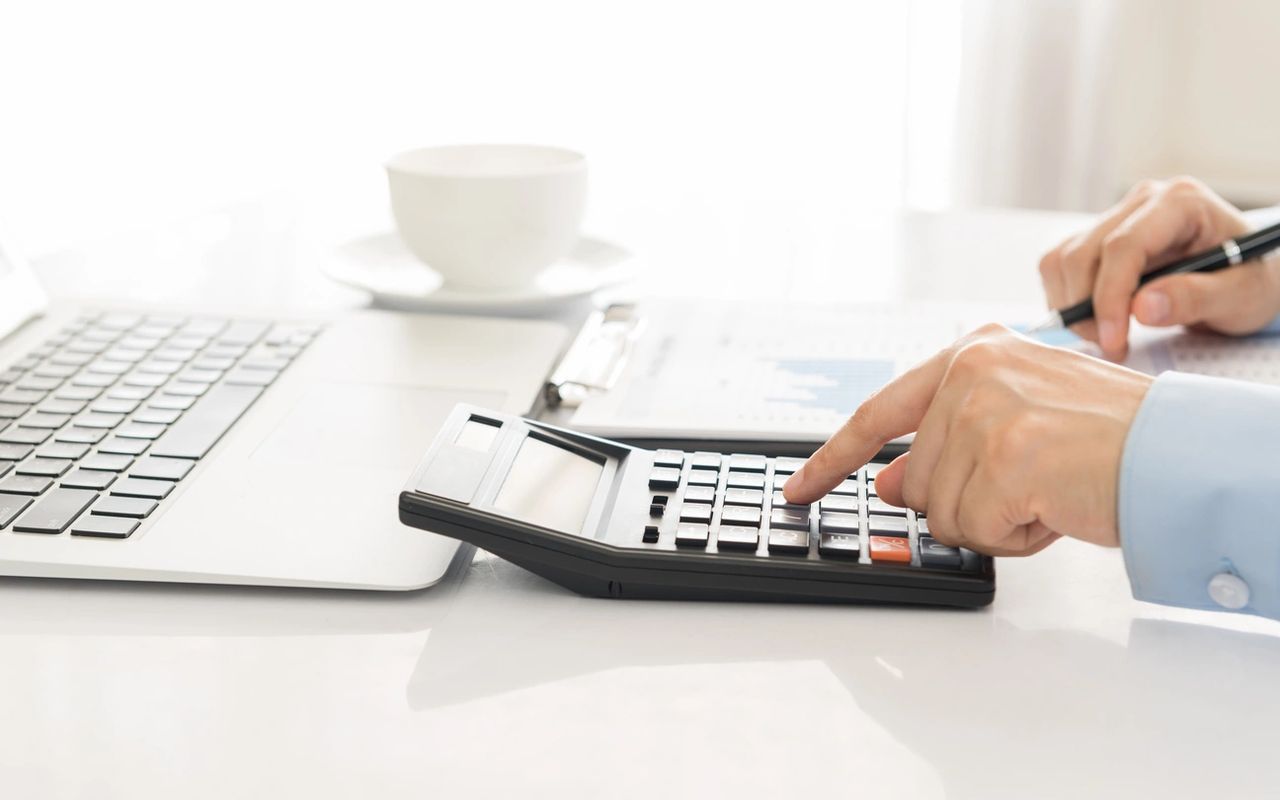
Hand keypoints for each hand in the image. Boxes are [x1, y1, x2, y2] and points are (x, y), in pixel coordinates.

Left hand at [782, 325, 1152, 555]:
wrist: (1177, 452)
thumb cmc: (1108, 437)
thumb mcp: (1016, 424)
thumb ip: (944, 446)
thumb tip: (890, 483)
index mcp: (972, 352)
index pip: (878, 413)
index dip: (832, 459)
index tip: (800, 487)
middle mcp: (972, 370)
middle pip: (916, 481)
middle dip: (967, 503)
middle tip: (1030, 484)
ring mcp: (984, 412)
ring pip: (940, 512)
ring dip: (993, 520)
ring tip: (1047, 489)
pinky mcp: (1004, 458)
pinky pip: (974, 532)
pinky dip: (1016, 537)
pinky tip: (1054, 506)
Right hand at [1038, 176, 1279, 360]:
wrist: (1242, 276)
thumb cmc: (1248, 282)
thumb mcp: (1241, 296)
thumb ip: (1195, 298)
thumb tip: (1142, 308)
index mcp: (1180, 202)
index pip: (1122, 246)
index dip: (1109, 297)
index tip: (1113, 339)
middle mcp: (1141, 201)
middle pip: (1082, 254)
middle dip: (1086, 308)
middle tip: (1112, 347)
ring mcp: (1114, 217)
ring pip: (1062, 260)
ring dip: (1071, 306)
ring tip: (1106, 336)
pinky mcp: (1095, 238)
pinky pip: (1058, 267)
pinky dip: (1066, 300)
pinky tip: (1097, 320)